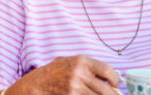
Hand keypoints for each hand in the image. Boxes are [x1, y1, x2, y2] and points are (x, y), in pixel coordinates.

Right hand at [1, 55, 119, 94]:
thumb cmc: (54, 73)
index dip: (115, 79)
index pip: (107, 70)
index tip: (115, 84)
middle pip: (106, 90)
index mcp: (81, 61)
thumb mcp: (70, 62)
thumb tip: (107, 77)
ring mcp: (74, 88)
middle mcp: (79, 73)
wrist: (34, 85)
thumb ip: (87, 67)